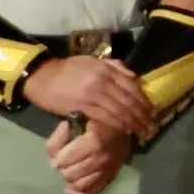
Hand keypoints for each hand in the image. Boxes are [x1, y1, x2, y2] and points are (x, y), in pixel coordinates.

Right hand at [25, 52, 150, 139]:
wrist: (42, 76)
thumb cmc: (67, 70)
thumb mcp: (92, 61)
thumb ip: (114, 66)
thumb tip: (134, 77)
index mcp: (106, 69)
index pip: (132, 86)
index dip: (144, 101)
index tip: (151, 111)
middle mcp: (103, 80)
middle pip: (129, 100)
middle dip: (142, 115)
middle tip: (150, 126)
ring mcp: (93, 93)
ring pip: (119, 111)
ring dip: (132, 123)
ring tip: (141, 131)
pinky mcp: (82, 106)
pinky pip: (105, 118)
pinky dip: (117, 125)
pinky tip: (124, 131)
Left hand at [46, 114, 131, 193]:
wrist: (121, 129)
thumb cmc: (94, 123)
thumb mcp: (75, 121)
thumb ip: (59, 135)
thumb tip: (53, 156)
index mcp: (94, 140)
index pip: (65, 160)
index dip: (57, 158)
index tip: (57, 155)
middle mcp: (102, 158)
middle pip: (71, 174)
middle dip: (63, 169)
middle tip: (63, 163)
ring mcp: (108, 170)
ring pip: (80, 185)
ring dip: (70, 181)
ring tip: (69, 172)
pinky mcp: (110, 178)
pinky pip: (91, 192)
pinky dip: (78, 193)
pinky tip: (71, 188)